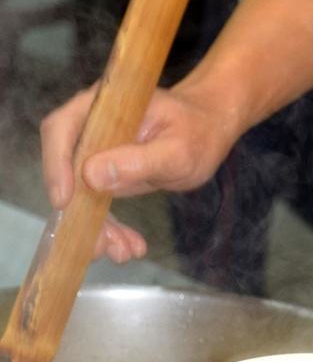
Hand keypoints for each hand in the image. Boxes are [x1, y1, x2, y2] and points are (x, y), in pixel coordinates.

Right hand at [40, 82, 234, 263]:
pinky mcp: (106, 176)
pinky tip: (131, 246)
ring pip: (80, 195)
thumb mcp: (177, 150)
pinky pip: (99, 205)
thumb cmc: (197, 131)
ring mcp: (97, 155)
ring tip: (121, 253)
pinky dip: (112, 229)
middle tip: (98, 245)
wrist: (208, 132)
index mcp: (104, 108)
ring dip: (96, 228)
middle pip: (66, 168)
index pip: (62, 128)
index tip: (64, 200)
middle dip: (77, 212)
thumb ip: (138, 161)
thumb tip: (91, 175)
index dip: (56, 163)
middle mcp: (93, 129)